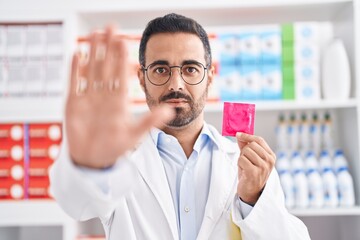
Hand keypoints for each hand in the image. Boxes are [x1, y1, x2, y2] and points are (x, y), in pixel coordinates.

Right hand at [65, 26, 173, 168]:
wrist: (94, 161)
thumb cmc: (114, 149)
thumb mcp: (135, 134)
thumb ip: (151, 121)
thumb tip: (171, 109)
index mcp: (119, 102)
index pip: (120, 75)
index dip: (121, 58)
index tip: (124, 41)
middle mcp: (104, 97)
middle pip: (106, 67)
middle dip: (107, 48)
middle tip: (110, 28)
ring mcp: (89, 99)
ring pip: (91, 71)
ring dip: (92, 53)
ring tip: (94, 34)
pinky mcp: (74, 104)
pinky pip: (75, 83)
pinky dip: (75, 69)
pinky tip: (77, 54)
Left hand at [236, 132, 275, 204]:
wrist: (251, 192)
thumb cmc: (251, 174)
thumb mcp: (251, 158)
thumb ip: (246, 146)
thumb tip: (240, 135)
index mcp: (271, 156)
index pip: (259, 140)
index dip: (247, 136)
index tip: (238, 135)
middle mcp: (269, 161)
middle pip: (250, 145)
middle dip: (244, 152)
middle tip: (246, 161)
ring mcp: (263, 167)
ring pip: (245, 152)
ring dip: (241, 159)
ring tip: (245, 167)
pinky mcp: (254, 172)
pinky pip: (241, 159)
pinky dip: (239, 165)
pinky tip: (244, 171)